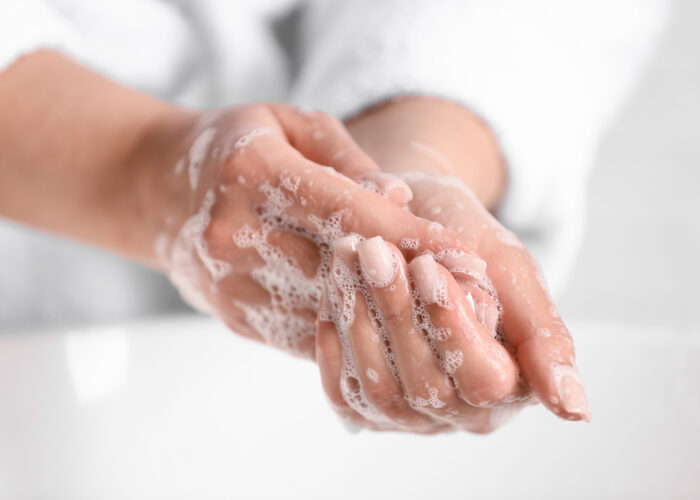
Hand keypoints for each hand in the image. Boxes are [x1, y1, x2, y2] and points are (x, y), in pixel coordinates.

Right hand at [148, 104, 476, 358]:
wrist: (158, 192)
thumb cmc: (239, 147)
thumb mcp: (292, 124)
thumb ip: (349, 160)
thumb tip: (400, 202)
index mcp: (251, 172)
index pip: (347, 211)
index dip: (411, 235)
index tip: (463, 253)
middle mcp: (235, 233)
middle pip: (341, 268)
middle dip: (410, 281)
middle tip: (469, 290)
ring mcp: (231, 283)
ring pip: (327, 311)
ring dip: (387, 315)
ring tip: (442, 315)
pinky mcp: (237, 317)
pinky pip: (308, 333)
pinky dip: (353, 331)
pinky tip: (391, 327)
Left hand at [330, 96, 590, 430]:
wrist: (419, 225)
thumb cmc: (471, 240)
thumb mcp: (512, 270)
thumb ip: (545, 336)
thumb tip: (577, 413)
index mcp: (512, 385)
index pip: (484, 379)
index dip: (453, 326)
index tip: (428, 266)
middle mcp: (460, 413)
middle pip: (426, 386)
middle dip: (395, 311)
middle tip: (371, 248)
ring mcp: (409, 415)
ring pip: (379, 391)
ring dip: (358, 319)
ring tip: (347, 254)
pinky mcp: (365, 404)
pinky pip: (342, 390)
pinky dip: (333, 339)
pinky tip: (334, 288)